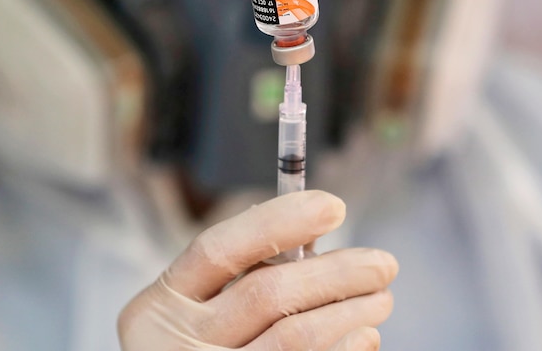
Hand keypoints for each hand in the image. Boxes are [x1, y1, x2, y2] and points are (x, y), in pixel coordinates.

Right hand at [118, 190, 397, 349]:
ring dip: (348, 312)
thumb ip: (238, 277)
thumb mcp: (192, 312)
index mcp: (158, 305)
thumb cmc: (192, 349)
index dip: (278, 222)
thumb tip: (312, 236)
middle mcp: (175, 343)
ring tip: (380, 299)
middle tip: (383, 264)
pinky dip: (341, 349)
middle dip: (335, 273)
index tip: (333, 206)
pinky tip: (363, 336)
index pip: (219, 249)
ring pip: (292, 338)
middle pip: (266, 294)